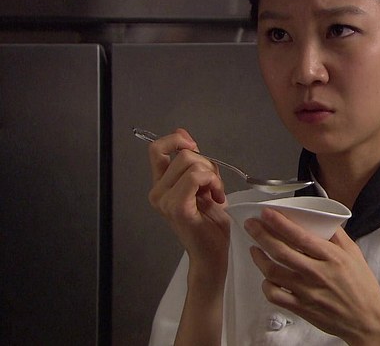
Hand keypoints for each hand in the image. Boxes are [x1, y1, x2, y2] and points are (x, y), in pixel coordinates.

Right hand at [147, 128, 229, 274]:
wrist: (213, 253)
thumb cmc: (210, 224)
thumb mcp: (204, 184)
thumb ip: (194, 162)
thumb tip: (182, 134)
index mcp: (161, 185)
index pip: (156, 149)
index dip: (176, 141)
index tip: (194, 147)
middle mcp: (158, 192)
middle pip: (183, 154)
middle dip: (207, 164)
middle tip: (213, 186)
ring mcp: (165, 201)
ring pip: (192, 164)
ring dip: (213, 176)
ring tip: (215, 194)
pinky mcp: (178, 208)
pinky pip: (196, 177)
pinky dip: (213, 183)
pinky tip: (216, 198)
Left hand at [245, 209, 379, 344]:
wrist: (365, 319)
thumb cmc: (361, 286)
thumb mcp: (355, 254)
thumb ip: (338, 236)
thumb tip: (323, 219)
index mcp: (332, 257)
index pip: (300, 237)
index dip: (280, 224)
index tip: (266, 213)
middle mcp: (317, 274)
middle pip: (281, 252)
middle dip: (261, 235)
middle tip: (251, 225)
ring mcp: (307, 292)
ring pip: (273, 272)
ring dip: (259, 258)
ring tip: (255, 248)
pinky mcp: (301, 308)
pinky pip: (274, 295)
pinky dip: (266, 285)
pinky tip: (266, 277)